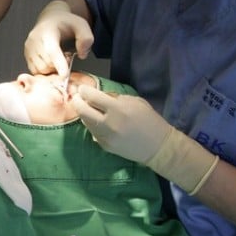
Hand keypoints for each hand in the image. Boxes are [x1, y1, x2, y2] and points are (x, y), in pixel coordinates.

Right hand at [24, 0, 93, 76]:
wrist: (51, 20)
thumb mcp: (81, 25)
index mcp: (47, 30)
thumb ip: (86, 38)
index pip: (51, 50)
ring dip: (53, 69)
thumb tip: (82, 55)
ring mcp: (29, 48)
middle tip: (67, 55)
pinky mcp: (26, 55)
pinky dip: (46, 71)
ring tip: (59, 57)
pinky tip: (52, 61)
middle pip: (47, 63)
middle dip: (60, 66)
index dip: (59, 64)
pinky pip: (36, 71)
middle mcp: (34, 39)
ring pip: (41, 70)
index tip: (65, 75)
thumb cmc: (66, 24)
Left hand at [73, 85, 218, 193]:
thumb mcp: (136, 102)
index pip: (92, 97)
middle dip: (77, 102)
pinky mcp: (105, 146)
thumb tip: (98, 95)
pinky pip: (93, 132)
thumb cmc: (149, 120)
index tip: (82, 89)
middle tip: (77, 97)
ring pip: (85, 122)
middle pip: (82, 110)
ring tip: (87, 108)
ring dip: (84, 113)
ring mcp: (105, 137)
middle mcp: (109, 124)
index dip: (84, 91)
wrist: (158, 147)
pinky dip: (92, 125)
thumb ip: (116, 98)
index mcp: (118, 109)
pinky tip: (97, 121)